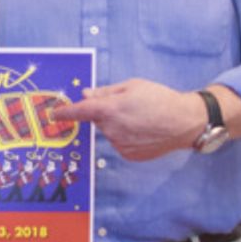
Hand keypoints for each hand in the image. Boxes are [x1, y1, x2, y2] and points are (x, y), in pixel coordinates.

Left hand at [52, 80, 204, 160]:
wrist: (184, 122)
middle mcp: (111, 129)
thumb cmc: (160, 99)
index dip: (65, 112)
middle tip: (129, 107)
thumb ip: (105, 92)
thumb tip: (85, 94)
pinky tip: (143, 131)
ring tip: (140, 119)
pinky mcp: (128, 155)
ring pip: (109, 133)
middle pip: (98, 121)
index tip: (55, 113)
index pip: (79, 112)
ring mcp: (119, 144)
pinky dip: (127, 137)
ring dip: (118, 126)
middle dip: (106, 114)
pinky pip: (120, 143)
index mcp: (109, 109)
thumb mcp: (132, 86)